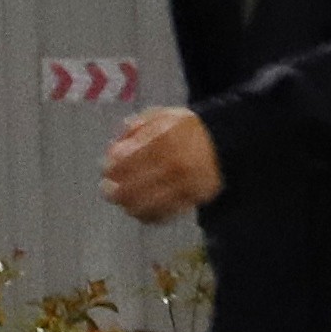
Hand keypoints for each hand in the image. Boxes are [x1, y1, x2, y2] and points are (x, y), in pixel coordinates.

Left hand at [101, 108, 219, 220]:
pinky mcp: (192, 199)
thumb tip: (113, 149)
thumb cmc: (186, 130)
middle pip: (129, 188)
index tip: (107, 170)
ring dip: (128, 205)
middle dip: (113, 191)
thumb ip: (135, 127)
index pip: (123, 161)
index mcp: (162, 138)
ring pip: (143, 205)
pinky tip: (141, 210)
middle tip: (108, 190)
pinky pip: (162, 214)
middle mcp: (173, 162)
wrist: (223, 143)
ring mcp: (183, 183)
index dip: (110, 168)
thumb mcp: (161, 116)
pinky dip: (148, 215)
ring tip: (124, 202)